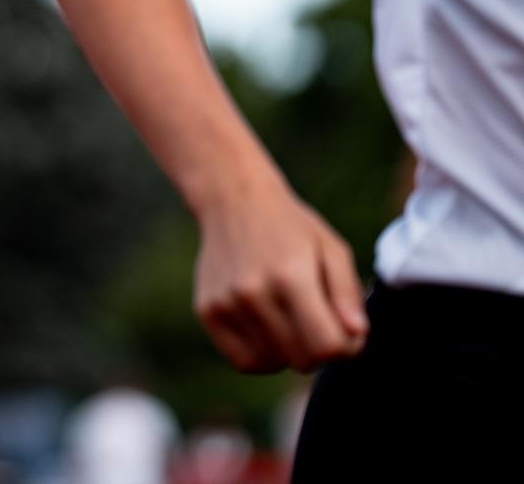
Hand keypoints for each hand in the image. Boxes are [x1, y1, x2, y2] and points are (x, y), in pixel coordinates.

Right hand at [193, 181, 367, 372]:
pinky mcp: (207, 311)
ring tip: (291, 321)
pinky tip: (268, 329)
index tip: (345, 327)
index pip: (327, 346)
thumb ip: (348, 294)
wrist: (232, 200)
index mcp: (291, 276)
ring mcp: (226, 303)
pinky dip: (262, 356)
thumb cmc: (290, 227)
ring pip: (273, 364)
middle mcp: (254, 293)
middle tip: (318, 323)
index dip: (346, 345)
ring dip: (290, 352)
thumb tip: (357, 334)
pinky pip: (243, 361)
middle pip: (302, 360)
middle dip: (320, 349)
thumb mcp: (332, 249)